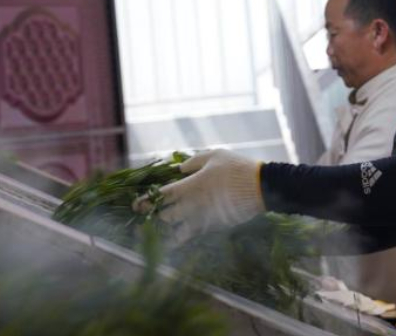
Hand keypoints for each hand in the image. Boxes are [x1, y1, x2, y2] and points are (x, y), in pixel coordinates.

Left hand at [134, 150, 263, 243]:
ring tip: (155, 235)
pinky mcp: (213, 228)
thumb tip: (179, 168)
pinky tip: (176, 239)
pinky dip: (182, 239)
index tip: (135, 205)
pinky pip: (192, 236)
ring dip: (164, 234)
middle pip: (164, 217)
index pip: (160, 196)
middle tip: (143, 220)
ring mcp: (203, 219)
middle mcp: (193, 205)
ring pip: (176, 233)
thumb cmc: (237, 168)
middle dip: (152, 219)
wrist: (260, 188)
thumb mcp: (214, 156)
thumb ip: (194, 162)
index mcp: (190, 186)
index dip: (145, 201)